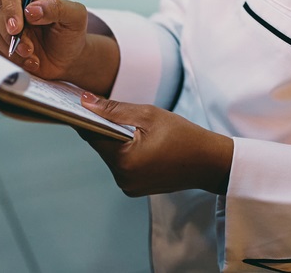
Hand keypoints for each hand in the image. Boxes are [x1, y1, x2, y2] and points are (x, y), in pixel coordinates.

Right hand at [0, 0, 87, 81]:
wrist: (67, 59)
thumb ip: (57, 8)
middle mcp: (15, 1)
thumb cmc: (71, 33)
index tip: (17, 27)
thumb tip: (31, 9)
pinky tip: (28, 60)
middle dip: (10, 32)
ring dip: (11, 46)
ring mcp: (4, 20)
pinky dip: (10, 57)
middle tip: (28, 47)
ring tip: (31, 54)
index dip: (10, 6)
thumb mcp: (75, 17)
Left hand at [78, 94, 234, 195]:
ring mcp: (128, 187)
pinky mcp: (135, 189)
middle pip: (102, 146)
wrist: (209, 162)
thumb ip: (115, 109)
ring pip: (111, 156)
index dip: (86, 118)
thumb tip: (85, 101)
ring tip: (135, 128)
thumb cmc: (184, 135)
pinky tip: (141, 143)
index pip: (92, 135)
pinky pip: (122, 165)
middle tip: (119, 113)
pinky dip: (126, 152)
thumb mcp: (149, 115)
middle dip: (106, 128)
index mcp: (124, 160)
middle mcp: (122, 178)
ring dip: (117, 141)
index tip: (81, 103)